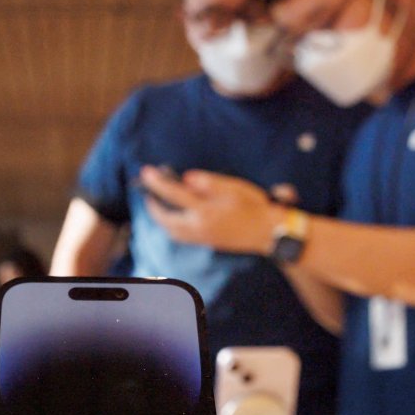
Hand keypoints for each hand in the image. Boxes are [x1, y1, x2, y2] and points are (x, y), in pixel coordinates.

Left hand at [139, 165, 279, 254]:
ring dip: (160, 217)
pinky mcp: (206, 241)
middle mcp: (199, 227)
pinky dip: (171, 225)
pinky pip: (180, 236)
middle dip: (153, 205)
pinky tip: (174, 216)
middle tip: (147, 191)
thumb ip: (208, 182)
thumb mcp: (234, 187)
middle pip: (165, 219)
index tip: (146, 172)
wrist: (267, 233)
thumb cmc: (254, 207)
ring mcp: (202, 237)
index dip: (157, 182)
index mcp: (205, 211)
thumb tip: (186, 178)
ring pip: (171, 230)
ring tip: (157, 203)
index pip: (173, 194)